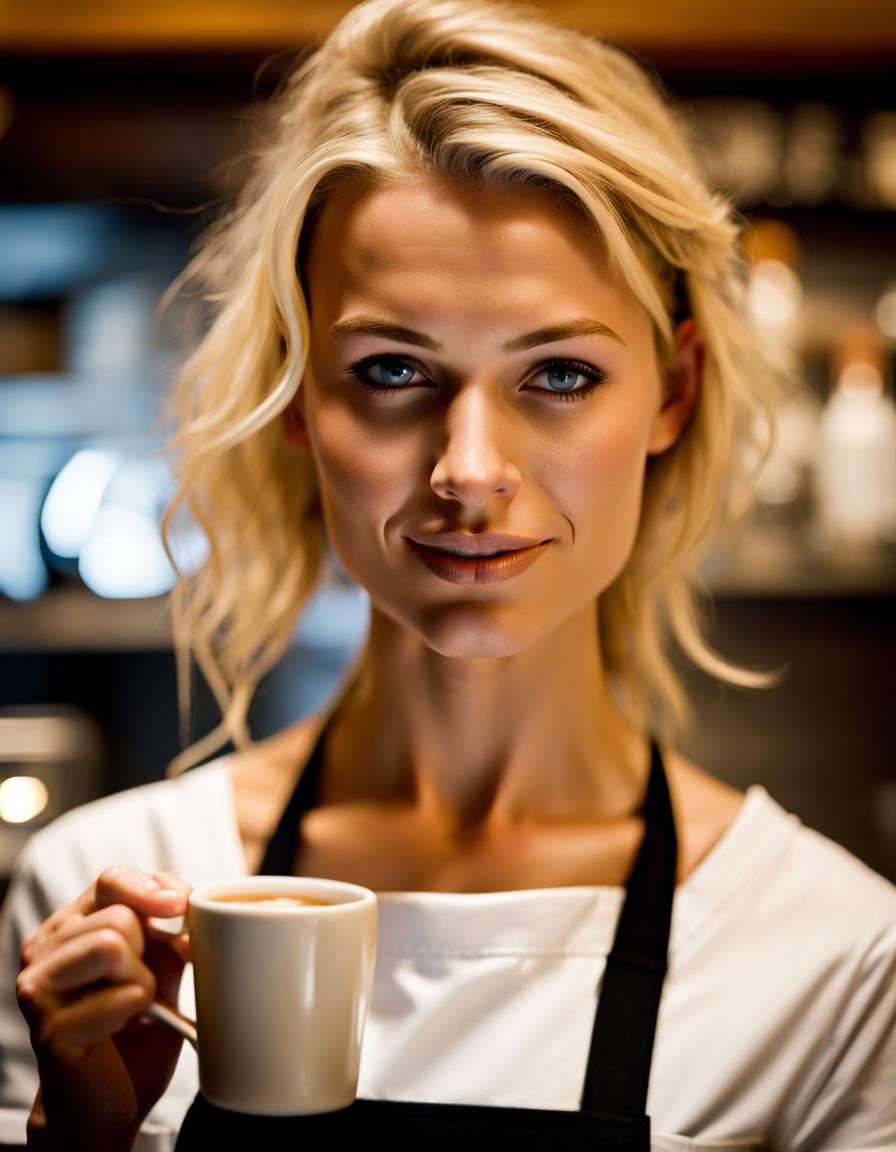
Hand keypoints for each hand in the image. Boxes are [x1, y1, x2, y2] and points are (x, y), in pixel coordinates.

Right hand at [16, 866, 192, 1151]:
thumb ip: (169, 933)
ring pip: (113, 943)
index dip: (153, 888)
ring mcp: (39, 988)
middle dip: (149, 951)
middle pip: (120, 915)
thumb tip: (188, 904)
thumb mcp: (161, 970)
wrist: (111, 1104)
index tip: (183, 906)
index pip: (112, 879)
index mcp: (70, 927)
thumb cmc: (137, 1032)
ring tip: (131, 1008)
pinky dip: (137, 1010)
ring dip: (142, 980)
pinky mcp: (50, 1027)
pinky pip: (123, 993)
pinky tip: (122, 1030)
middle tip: (143, 988)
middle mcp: (44, 950)